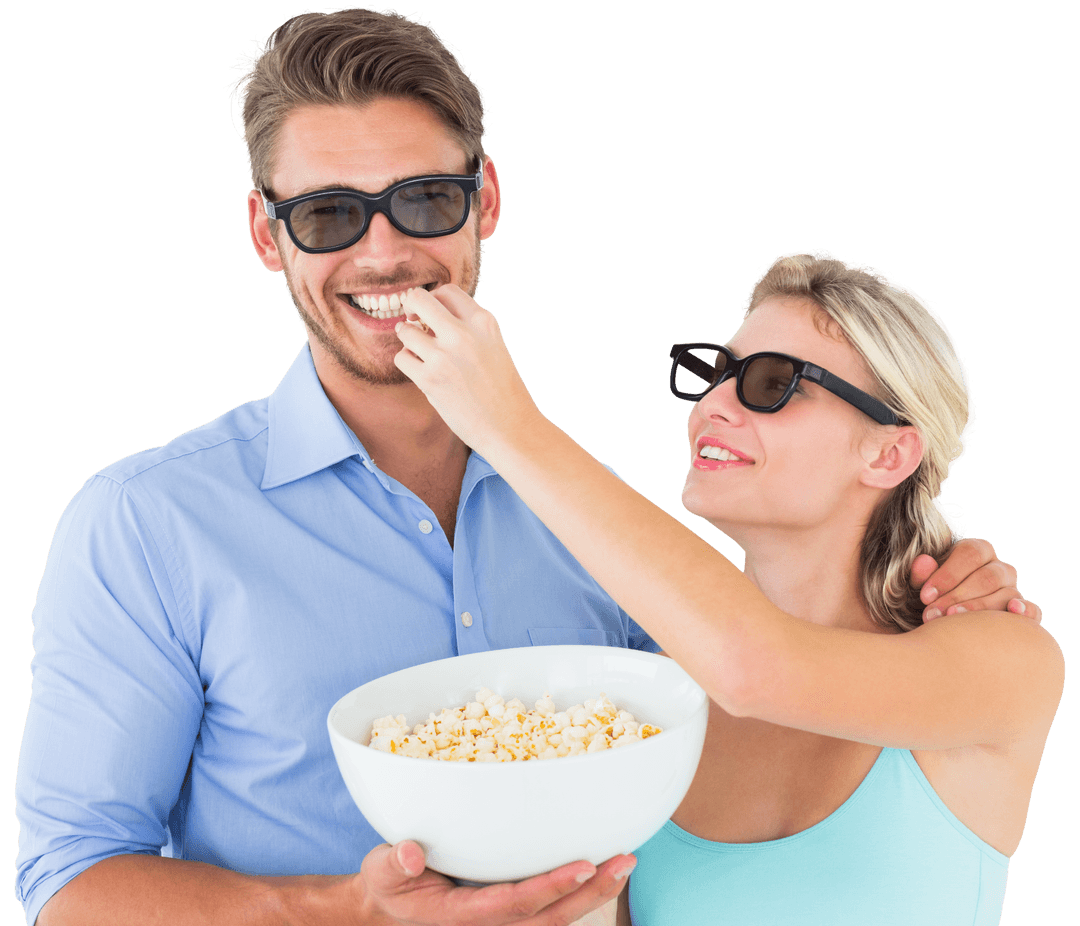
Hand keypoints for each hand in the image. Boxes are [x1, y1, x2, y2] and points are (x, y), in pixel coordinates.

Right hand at [358, 840, 634, 925]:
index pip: (515, 904)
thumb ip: (393, 863)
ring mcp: (503, 922)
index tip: (585, 864)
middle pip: (550, 918)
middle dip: (591, 893)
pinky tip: (602, 870)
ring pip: (557, 918)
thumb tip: (411, 855)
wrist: (392, 910)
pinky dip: (580, 892)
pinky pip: (551, 911)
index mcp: (461, 916)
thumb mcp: (382, 871)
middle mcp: (489, 924)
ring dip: (595, 894)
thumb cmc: (391, 886)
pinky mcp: (511, 914)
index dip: (552, 886)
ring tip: (625, 863)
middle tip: (625, 861)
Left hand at [393, 285, 539, 454]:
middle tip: (413, 321)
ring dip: (408, 340)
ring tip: (420, 352)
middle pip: (419, 299)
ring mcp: (444, 355)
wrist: (510, 427)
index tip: (432, 315)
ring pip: (405, 330)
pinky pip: (402, 358)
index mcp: (484, 322)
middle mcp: (463, 333)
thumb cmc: (503, 390)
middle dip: (410, 307)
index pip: (446, 291)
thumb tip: (427, 317)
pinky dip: (408, 363)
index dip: (434, 300)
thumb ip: (468, 328)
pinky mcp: (429, 379)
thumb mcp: (494, 346)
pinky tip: (422, 371)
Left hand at [909, 538, 1041, 622]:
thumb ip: (921, 572)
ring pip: (1007, 594)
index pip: (970, 553)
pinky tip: (1011, 612)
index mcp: (977, 551)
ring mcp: (1013, 589)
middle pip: (987, 576)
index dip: (948, 574)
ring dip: (978, 608)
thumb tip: (923, 562)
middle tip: (931, 614)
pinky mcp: (1023, 612)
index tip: (925, 596)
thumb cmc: (932, 594)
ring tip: (951, 619)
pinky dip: (1026, 611)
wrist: (944, 617)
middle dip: (957, 596)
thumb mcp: (921, 582)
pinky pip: (1033, 610)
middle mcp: (999, 568)